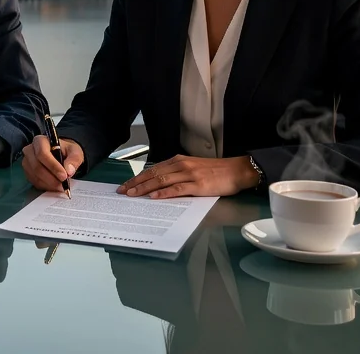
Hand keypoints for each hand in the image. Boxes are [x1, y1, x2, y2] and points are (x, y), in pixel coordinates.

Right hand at [21, 135, 83, 191]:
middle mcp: (30, 150)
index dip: (53, 166)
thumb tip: (69, 170)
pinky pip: (35, 182)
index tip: (64, 176)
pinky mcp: (27, 172)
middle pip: (37, 167)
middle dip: (51, 178)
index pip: (42, 153)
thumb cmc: (65, 151)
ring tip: (61, 186)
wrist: (60, 155)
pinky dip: (46, 186)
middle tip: (63, 185)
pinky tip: (55, 186)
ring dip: (49, 184)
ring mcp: (27, 162)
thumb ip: (74, 159)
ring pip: (35, 176)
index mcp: (40, 141)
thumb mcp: (75, 151)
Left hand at [118, 155, 258, 198]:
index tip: (125, 185)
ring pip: (162, 181)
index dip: (137, 178)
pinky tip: (154, 197)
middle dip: (136, 183)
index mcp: (179, 161)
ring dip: (145, 188)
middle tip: (122, 192)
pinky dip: (164, 193)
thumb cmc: (216, 172)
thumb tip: (158, 184)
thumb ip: (177, 173)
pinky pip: (178, 189)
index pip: (152, 169)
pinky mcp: (198, 185)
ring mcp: (189, 175)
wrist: (237, 171)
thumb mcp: (193, 168)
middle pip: (153, 174)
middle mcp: (181, 165)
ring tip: (132, 195)